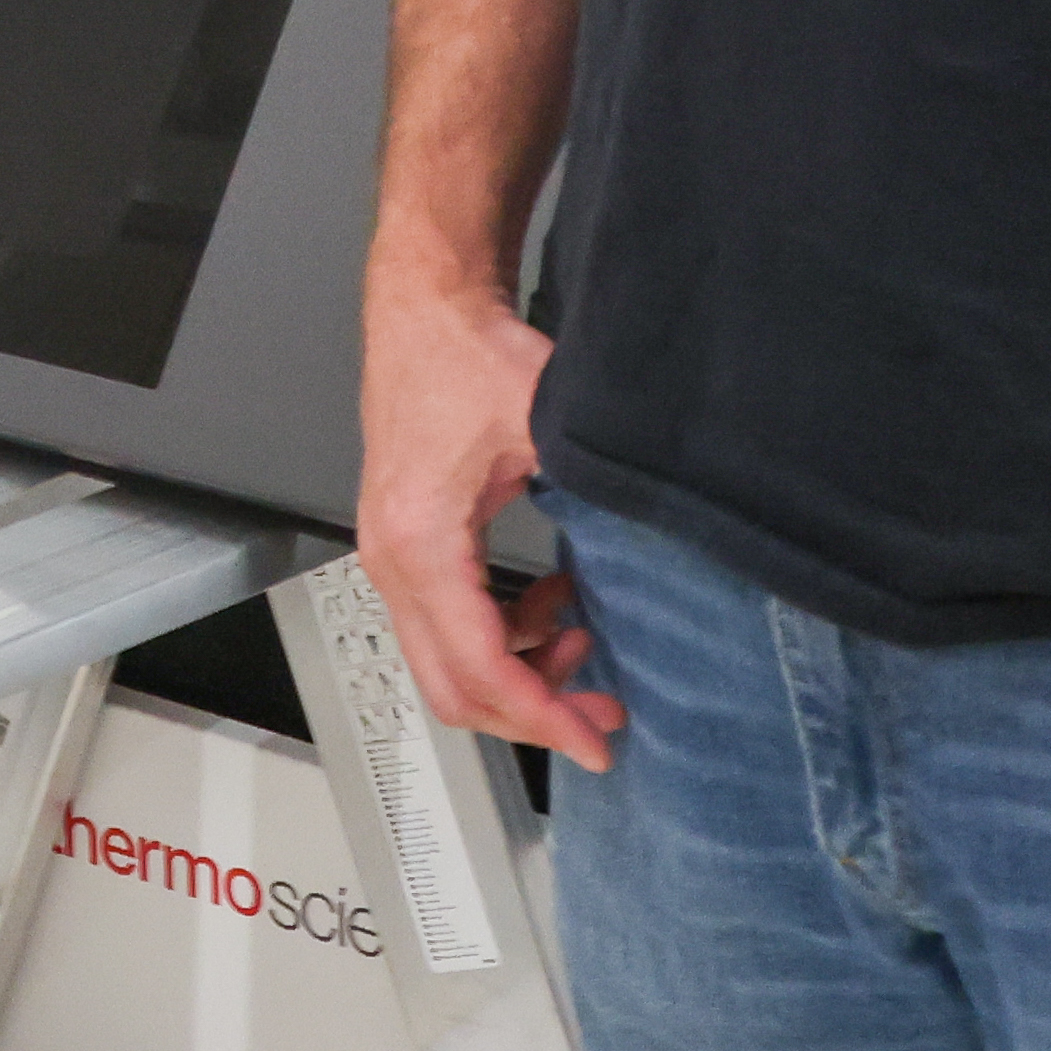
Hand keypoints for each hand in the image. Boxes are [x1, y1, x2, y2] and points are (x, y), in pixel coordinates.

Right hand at [353, 253, 617, 761]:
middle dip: (531, 713)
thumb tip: (658, 547)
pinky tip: (553, 604)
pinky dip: (502, 637)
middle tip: (600, 716)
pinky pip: (448, 627)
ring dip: (518, 674)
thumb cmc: (468, 355)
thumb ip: (593, 491)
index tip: (594, 742)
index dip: (542, 716)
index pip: (480, 666)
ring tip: (583, 650)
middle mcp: (392, 561)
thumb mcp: (545, 427)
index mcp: (422, 543)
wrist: (428, 308)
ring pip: (447, 664)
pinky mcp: (406, 545)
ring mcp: (392, 556)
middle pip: (453, 687)